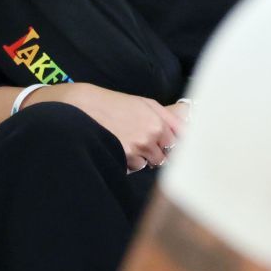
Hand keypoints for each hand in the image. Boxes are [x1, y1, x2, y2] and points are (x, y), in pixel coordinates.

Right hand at [41, 83, 180, 171]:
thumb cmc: (116, 104)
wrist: (82, 108)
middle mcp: (150, 137)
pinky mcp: (121, 158)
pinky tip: (118, 147)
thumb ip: (170, 119)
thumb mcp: (146, 104)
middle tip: (140, 139)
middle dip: (156, 151)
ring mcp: (135, 149)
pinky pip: (133, 167)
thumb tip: (188, 132)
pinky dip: (129, 161)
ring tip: (127, 141)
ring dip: (142, 157)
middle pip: (163, 156)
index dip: (168, 143)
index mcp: (159, 123)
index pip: (177, 144)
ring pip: (148, 163)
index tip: (162, 141)